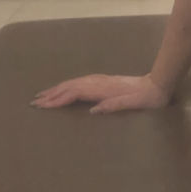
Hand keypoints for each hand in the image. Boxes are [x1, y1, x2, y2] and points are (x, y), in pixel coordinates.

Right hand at [31, 74, 170, 113]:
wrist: (157, 85)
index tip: (42, 106)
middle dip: (51, 94)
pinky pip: (78, 83)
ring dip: (56, 89)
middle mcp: (97, 82)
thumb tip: (93, 111)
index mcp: (102, 89)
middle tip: (34, 102)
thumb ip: (114, 106)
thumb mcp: (133, 104)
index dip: (57, 100)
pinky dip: (66, 86)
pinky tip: (63, 90)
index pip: (74, 93)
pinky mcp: (102, 81)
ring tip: (42, 95)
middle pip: (69, 87)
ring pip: (72, 83)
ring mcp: (99, 80)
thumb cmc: (146, 98)